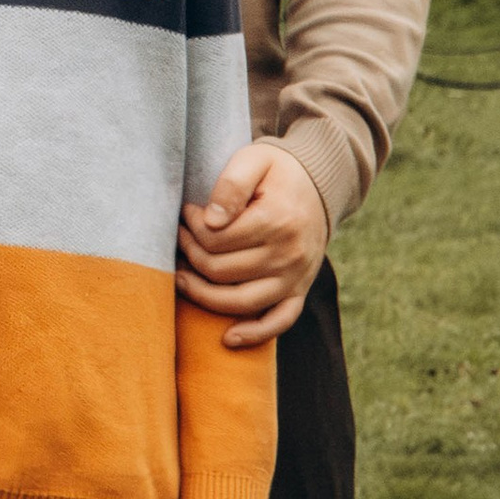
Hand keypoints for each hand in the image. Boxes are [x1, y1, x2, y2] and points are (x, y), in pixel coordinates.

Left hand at [177, 138, 327, 346]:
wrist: (318, 183)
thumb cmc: (277, 171)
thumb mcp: (254, 160)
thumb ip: (231, 185)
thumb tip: (210, 221)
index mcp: (277, 221)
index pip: (216, 239)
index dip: (192, 226)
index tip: (187, 212)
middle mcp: (289, 254)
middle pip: (221, 270)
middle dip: (190, 254)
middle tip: (180, 236)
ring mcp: (296, 276)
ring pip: (241, 302)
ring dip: (203, 295)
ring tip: (181, 277)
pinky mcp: (299, 290)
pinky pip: (280, 321)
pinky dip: (254, 334)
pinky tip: (227, 338)